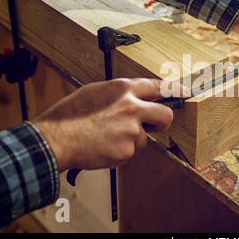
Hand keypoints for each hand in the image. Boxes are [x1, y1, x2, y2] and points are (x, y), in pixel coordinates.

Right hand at [33, 78, 179, 171]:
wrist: (55, 140)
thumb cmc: (69, 115)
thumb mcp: (94, 91)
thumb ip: (118, 93)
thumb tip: (131, 97)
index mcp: (122, 89)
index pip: (157, 86)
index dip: (174, 90)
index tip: (183, 93)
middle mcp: (132, 108)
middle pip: (165, 115)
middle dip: (163, 122)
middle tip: (155, 126)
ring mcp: (131, 131)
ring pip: (143, 137)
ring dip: (131, 139)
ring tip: (107, 137)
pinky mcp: (127, 151)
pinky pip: (130, 151)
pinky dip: (120, 151)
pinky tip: (103, 147)